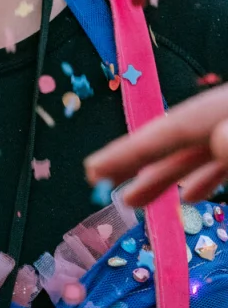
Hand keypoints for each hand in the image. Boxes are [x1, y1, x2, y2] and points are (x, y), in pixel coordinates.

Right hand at [84, 83, 227, 206]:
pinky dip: (203, 177)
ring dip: (164, 175)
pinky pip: (220, 160)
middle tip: (96, 181)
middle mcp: (221, 117)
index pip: (170, 130)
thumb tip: (218, 139)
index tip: (92, 170)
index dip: (131, 150)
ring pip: (195, 153)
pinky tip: (190, 196)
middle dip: (136, 160)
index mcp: (222, 107)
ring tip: (130, 200)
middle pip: (174, 139)